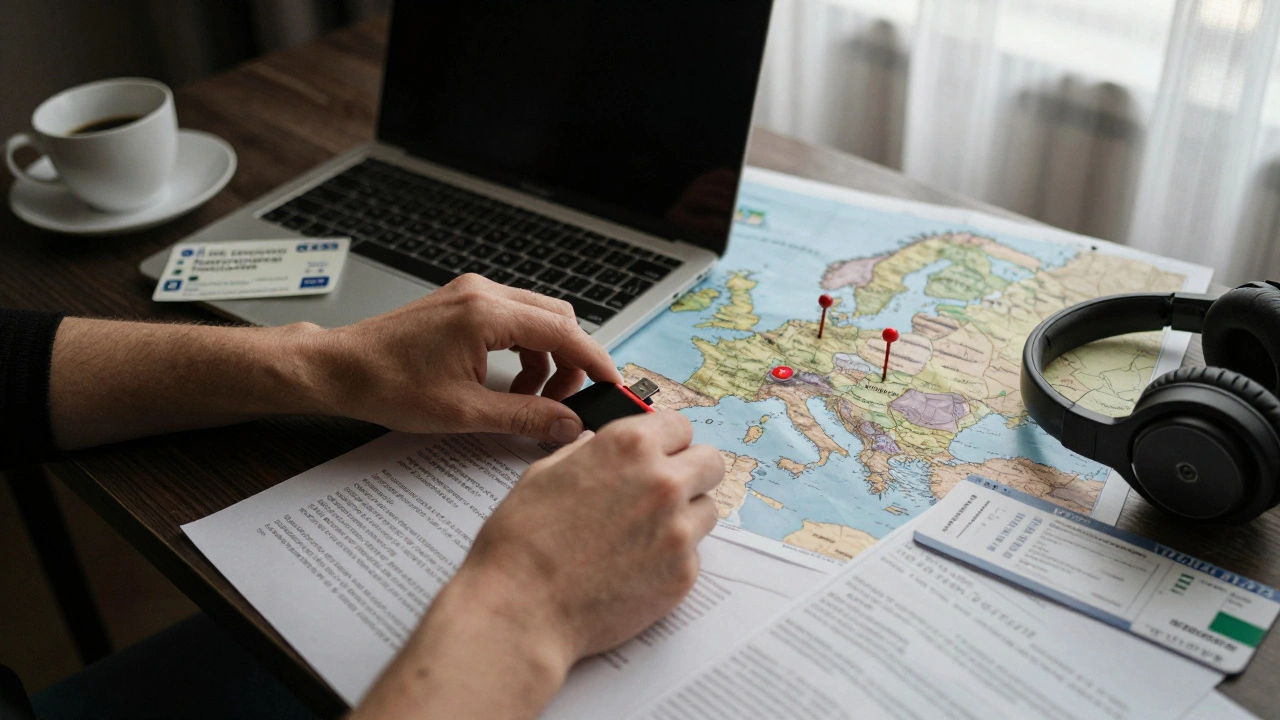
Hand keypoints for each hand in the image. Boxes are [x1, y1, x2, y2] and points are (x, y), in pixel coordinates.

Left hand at [311, 273, 621, 442]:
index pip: (565, 331)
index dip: (595, 361)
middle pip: (558, 319)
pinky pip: (513, 319)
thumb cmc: (386, 384)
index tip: (612, 384)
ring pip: (537, 318)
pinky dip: (524, 349)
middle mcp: (484, 293)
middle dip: (571, 360)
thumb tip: (567, 426)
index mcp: (487, 314)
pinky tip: (510, 381)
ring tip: (532, 397)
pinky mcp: (463, 302)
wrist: (339, 369)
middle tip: (566, 400)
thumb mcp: (464, 412)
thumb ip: (526, 417)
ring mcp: (472, 294)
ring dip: (547, 357)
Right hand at [351, 411, 724, 719]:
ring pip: (707, 509)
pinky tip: (635, 566)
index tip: (659, 453)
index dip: (666, 440)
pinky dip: (671, 558)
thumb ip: (588, 453)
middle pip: (710, 462)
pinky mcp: (683, 574)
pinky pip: (693, 554)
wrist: (522, 609)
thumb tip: (600, 447)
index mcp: (628, 446)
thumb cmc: (522, 542)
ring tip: (645, 532)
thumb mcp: (544, 473)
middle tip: (664, 490)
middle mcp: (662, 482)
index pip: (679, 426)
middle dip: (690, 471)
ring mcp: (678, 531)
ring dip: (685, 515)